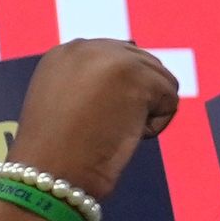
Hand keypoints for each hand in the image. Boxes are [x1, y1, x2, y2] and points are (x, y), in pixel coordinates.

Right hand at [9, 40, 179, 203]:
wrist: (50, 173)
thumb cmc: (53, 155)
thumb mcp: (63, 105)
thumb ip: (91, 86)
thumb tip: (134, 83)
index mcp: (66, 52)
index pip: (116, 58)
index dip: (118, 94)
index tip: (97, 120)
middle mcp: (89, 46)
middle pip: (143, 63)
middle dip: (135, 99)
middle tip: (105, 129)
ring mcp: (114, 58)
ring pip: (160, 80)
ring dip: (145, 112)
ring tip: (112, 132)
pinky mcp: (138, 76)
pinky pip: (170, 99)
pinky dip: (155, 125)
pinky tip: (124, 136)